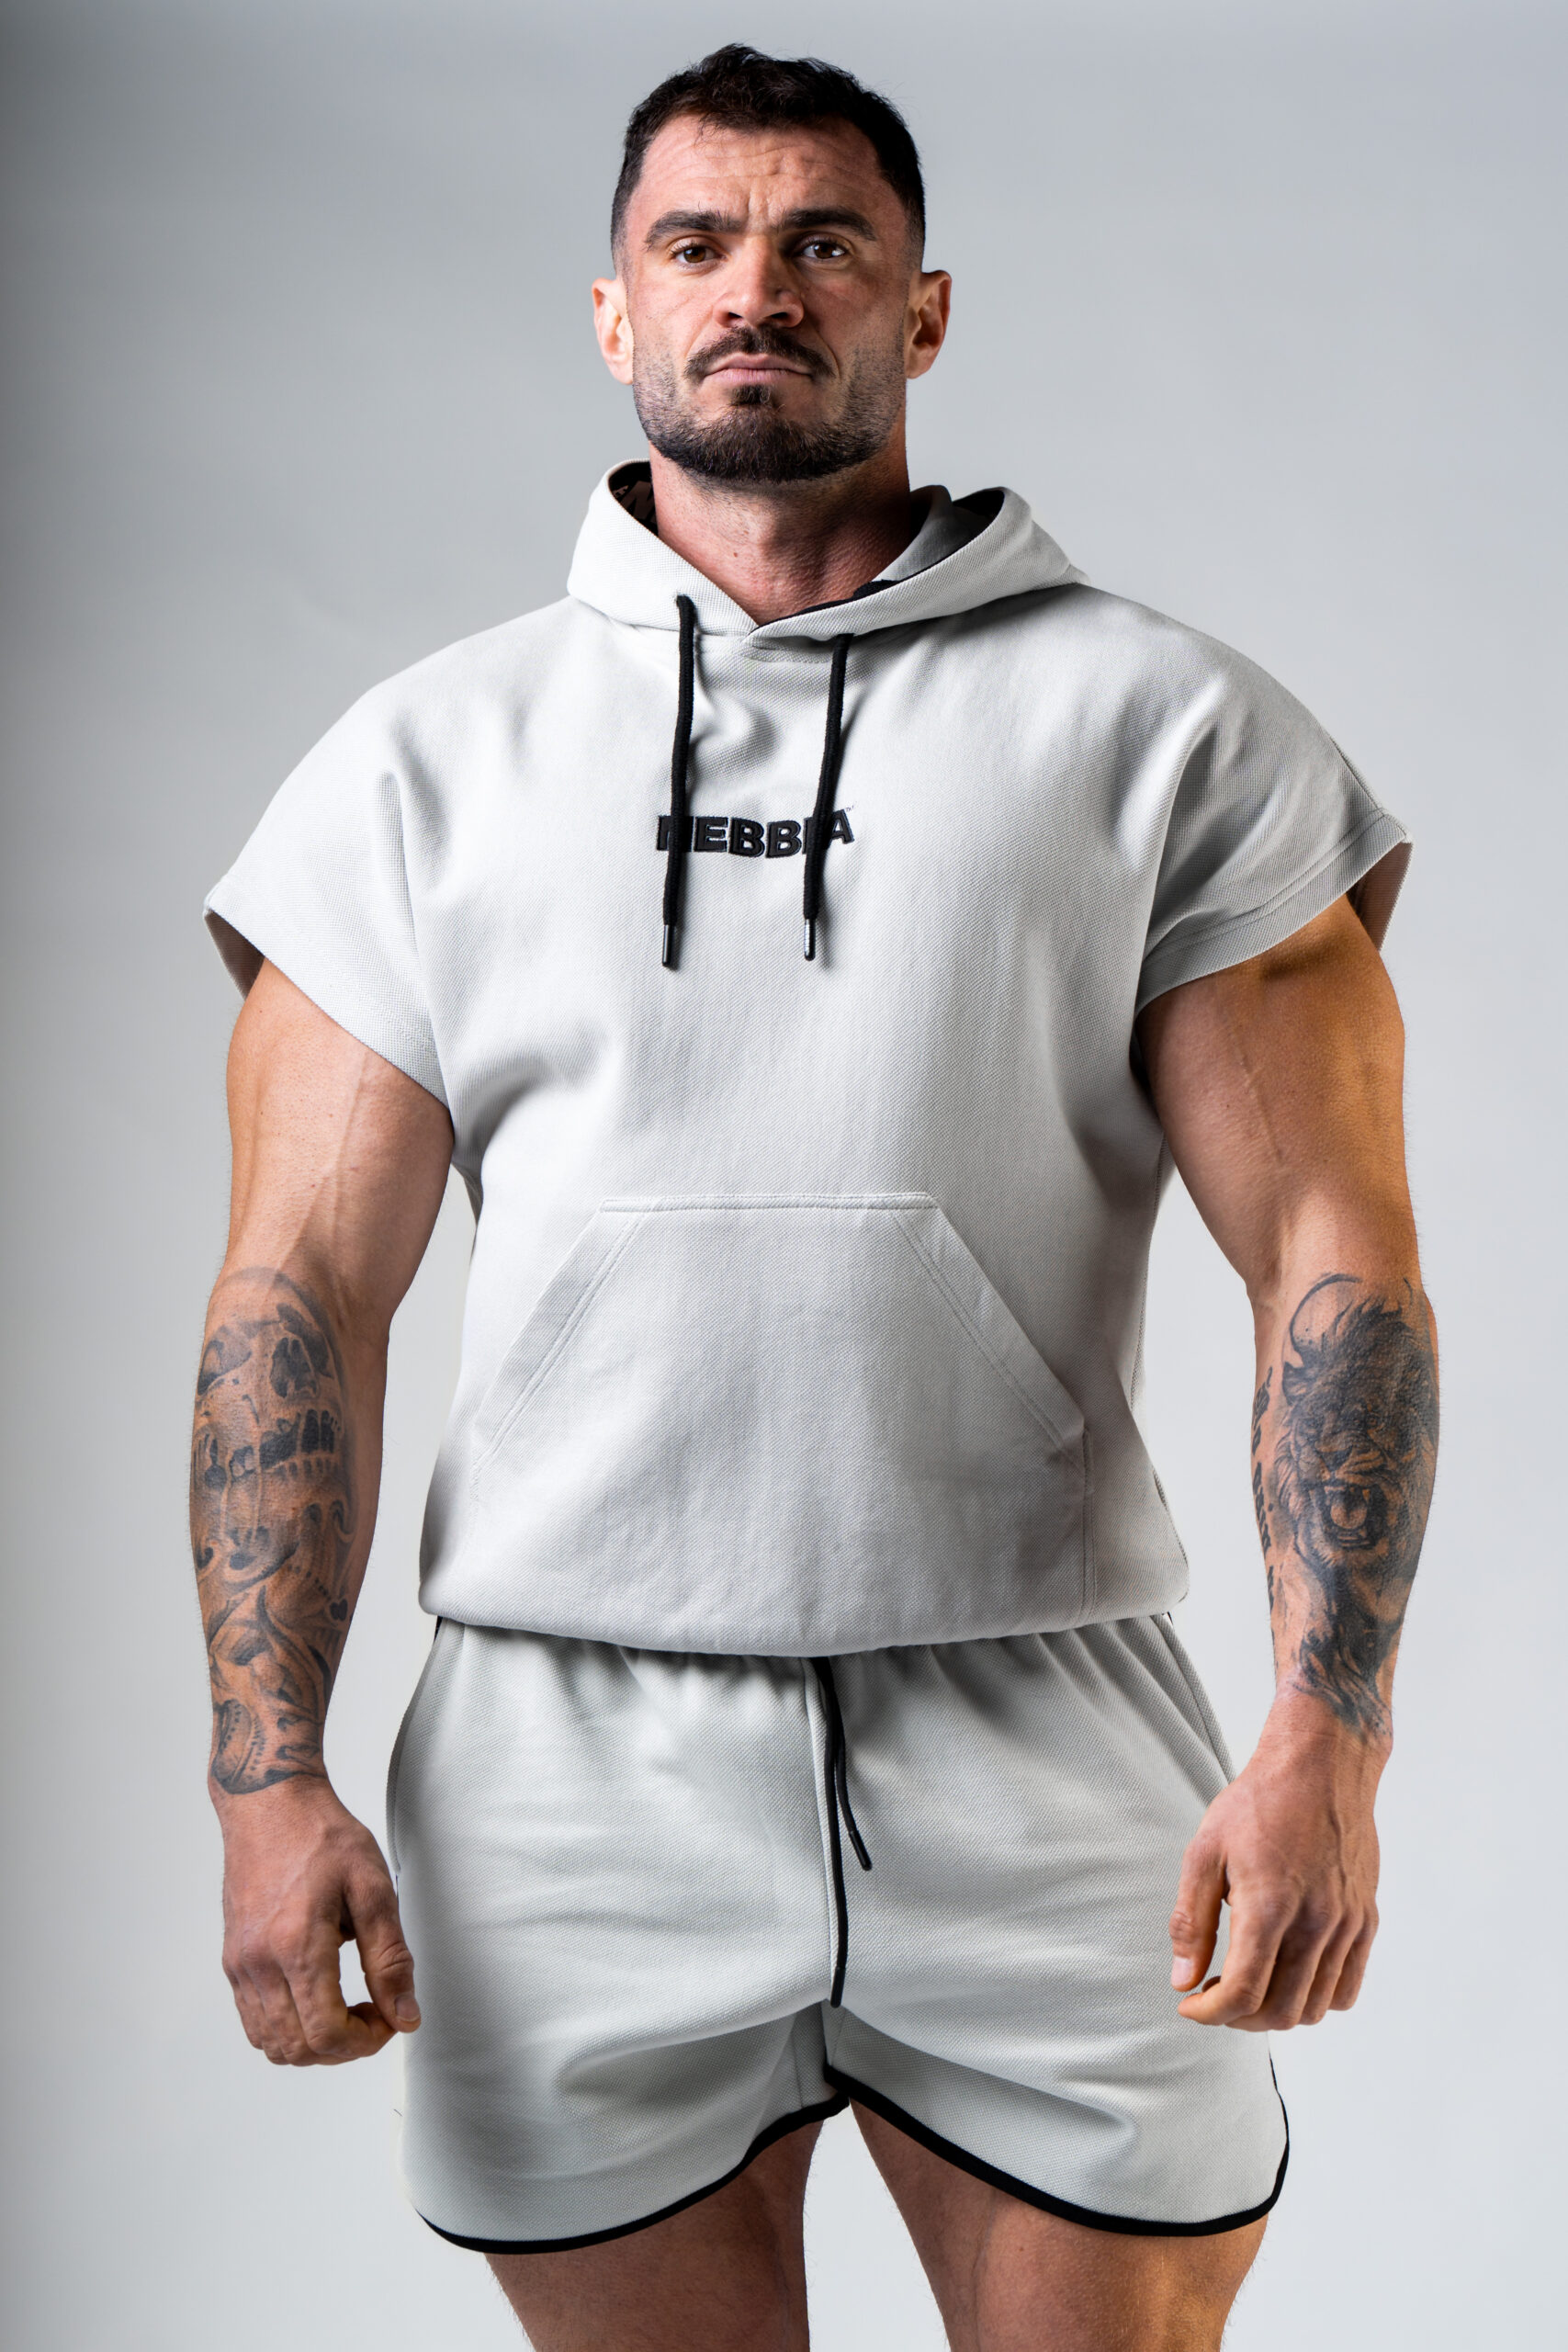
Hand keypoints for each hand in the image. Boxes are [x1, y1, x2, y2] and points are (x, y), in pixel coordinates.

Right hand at [216, 1775, 419, 2064]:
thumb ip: (390, 1959)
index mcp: (297, 1946)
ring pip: (271, 2044)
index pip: (326, 2034)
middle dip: (344, 2047)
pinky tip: (316, 1997)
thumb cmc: (322, 1836)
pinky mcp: (232, 1960)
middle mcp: (259, 1964)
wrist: (270, 1804)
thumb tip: (404, 2015)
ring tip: (346, 2007)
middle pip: (298, 2049)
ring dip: (314, 2044)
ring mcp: (240, 1965)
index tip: (389, 2017)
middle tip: (374, 2013)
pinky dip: (287, 2028)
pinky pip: (253, 2021)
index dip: (366, 2041)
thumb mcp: (374, 1888)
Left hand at [1168, 1688, 1385, 2030]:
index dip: (1210, 2013)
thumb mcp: (1205, 1852)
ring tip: (1249, 1988)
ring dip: (1276, 2013)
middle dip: (1239, 2019)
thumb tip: (1183, 1981)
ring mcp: (1346, 1925)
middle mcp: (1315, 1924)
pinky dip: (1316, 1999)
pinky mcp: (1365, 1919)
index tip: (1190, 2005)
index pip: (1243, 1994)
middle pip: (1280, 2011)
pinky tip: (1289, 1976)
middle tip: (1215, 1997)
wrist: (1320, 1766)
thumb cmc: (1257, 1803)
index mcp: (1269, 1907)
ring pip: (1315, 2007)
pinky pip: (1347, 1987)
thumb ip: (1192, 1922)